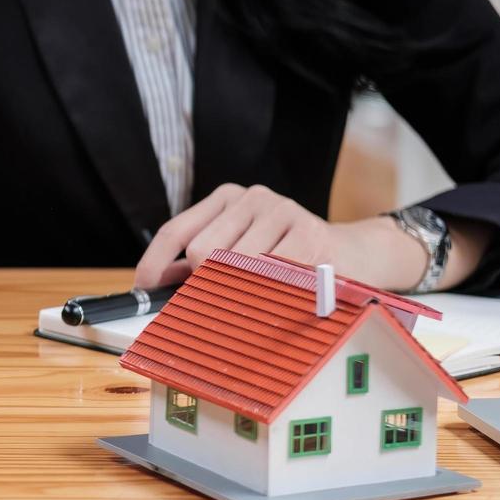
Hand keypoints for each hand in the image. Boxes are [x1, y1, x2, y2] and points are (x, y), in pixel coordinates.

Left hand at [132, 184, 428, 291]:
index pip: (176, 230)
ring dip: (242, 291)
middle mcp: (251, 197)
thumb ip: (201, 264)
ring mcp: (281, 210)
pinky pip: (270, 275)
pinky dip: (270, 293)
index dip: (155, 262)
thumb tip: (159, 288)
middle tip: (222, 302)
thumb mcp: (243, 250)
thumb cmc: (288, 257)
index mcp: (227, 199)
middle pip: (200, 251)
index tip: (144, 288)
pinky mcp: (309, 232)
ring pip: (234, 265)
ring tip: (264, 295)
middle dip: (204, 284)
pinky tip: (285, 293)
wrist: (354, 254)